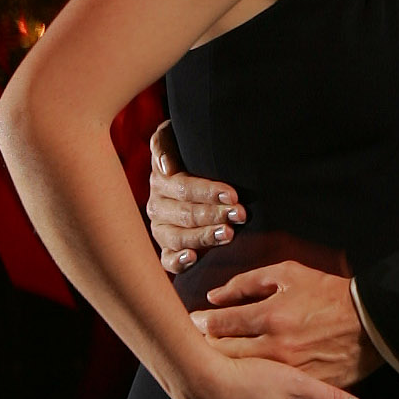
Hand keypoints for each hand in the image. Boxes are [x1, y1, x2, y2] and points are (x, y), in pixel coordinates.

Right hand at [147, 119, 243, 272]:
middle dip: (215, 214)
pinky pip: (167, 260)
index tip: (233, 194)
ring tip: (229, 234)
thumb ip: (165, 144)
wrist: (193, 167)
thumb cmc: (190, 150)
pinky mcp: (166, 249)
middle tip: (240, 214)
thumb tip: (166, 167)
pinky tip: (194, 258)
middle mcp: (157, 204)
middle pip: (186, 213)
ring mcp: (161, 228)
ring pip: (178, 237)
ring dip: (204, 236)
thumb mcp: (175, 136)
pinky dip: (178, 261)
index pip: (183, 187)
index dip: (207, 191)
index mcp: (161, 178)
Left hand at [191, 262, 377, 386]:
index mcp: (270, 316)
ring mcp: (289, 371)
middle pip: (224, 353)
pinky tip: (248, 376)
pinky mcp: (302, 387)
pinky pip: (269, 389)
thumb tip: (215, 296)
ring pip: (242, 374)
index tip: (195, 322)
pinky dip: (256, 382)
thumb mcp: (289, 274)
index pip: (220, 324)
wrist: (370, 322)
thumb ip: (248, 282)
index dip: (201, 323)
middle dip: (207, 346)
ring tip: (218, 359)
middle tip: (199, 341)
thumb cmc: (329, 294)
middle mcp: (276, 347)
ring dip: (226, 366)